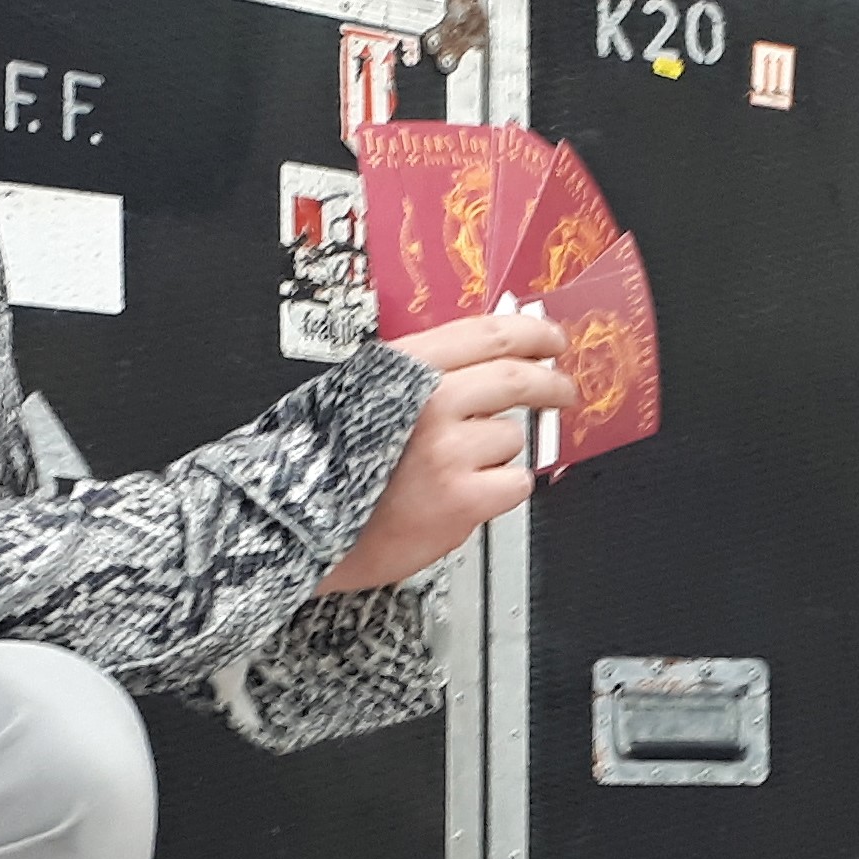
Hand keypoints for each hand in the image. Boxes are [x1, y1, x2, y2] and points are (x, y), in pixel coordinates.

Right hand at [320, 313, 572, 591]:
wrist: (297, 526)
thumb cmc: (325, 467)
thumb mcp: (360, 394)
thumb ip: (419, 377)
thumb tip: (486, 363)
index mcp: (401, 367)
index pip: (486, 332)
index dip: (532, 334)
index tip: (551, 341)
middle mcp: (427, 400)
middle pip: (517, 377)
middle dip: (550, 385)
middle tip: (562, 391)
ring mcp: (448, 449)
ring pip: (512, 438)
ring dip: (498, 455)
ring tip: (458, 472)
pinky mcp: (463, 497)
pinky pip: (514, 483)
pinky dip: (498, 492)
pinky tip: (463, 497)